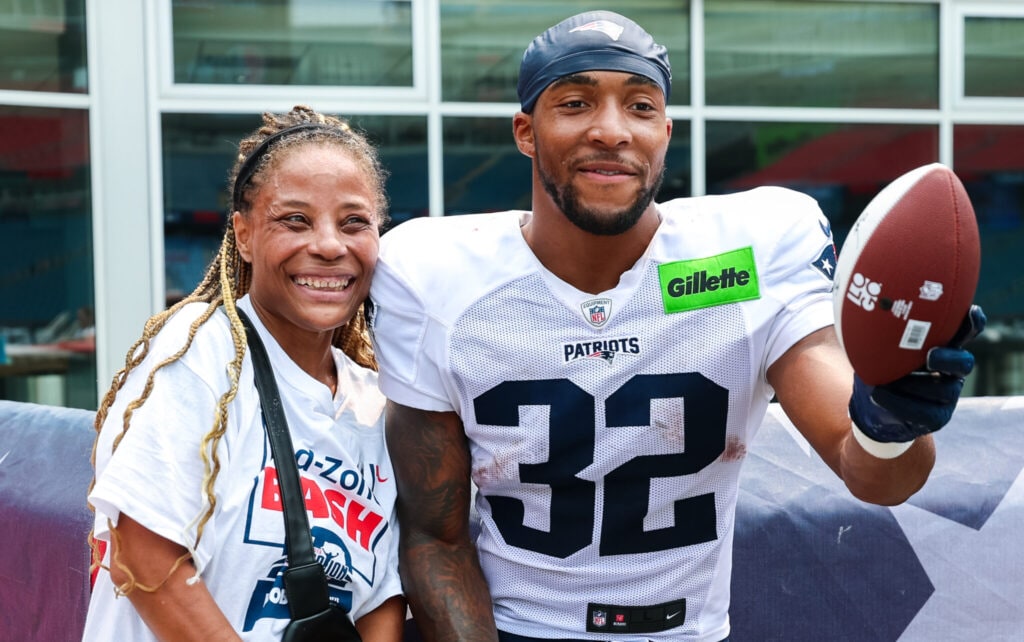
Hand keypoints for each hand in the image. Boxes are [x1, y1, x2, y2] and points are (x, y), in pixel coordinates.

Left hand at [850, 305, 986, 442]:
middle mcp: (951, 371)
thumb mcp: (880, 348)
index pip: (965, 333)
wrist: (872, 404)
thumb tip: (868, 311)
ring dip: (914, 384)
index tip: (969, 312)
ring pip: (944, 390)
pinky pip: (924, 412)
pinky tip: (878, 394)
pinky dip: (898, 403)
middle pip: (963, 363)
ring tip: (885, 381)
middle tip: (929, 356)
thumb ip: (884, 334)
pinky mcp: (937, 417)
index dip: (972, 323)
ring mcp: (947, 395)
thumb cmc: (880, 367)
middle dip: (948, 358)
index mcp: (942, 347)